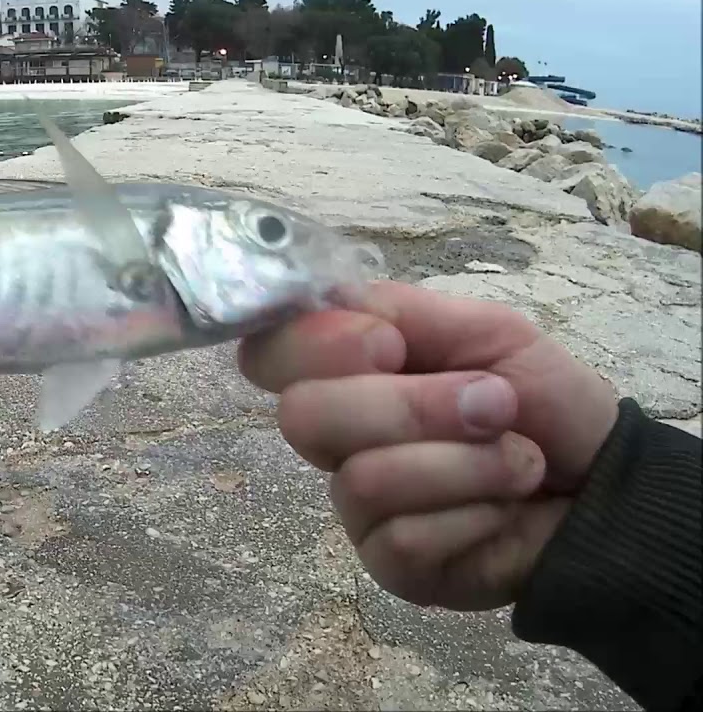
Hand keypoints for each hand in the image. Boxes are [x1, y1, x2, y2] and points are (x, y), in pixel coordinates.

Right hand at [238, 281, 619, 610]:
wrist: (606, 485)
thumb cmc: (543, 402)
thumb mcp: (484, 329)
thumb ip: (399, 309)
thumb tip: (329, 309)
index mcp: (347, 372)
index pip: (268, 352)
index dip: (315, 346)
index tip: (390, 347)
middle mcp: (336, 438)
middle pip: (304, 416)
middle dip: (413, 406)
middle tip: (493, 405)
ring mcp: (355, 505)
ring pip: (364, 479)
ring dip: (465, 464)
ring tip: (518, 461)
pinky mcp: (387, 564)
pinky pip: (401, 536)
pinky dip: (474, 514)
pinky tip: (502, 510)